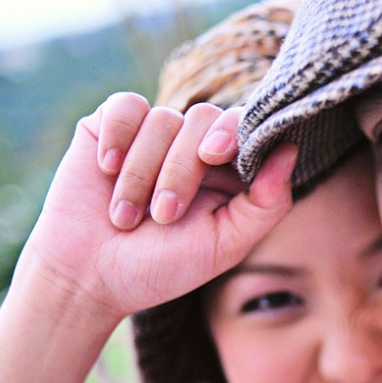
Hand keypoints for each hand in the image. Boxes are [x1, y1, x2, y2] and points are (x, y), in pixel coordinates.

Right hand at [22, 91, 295, 324]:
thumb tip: (291, 149)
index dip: (234, 134)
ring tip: (126, 216)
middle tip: (163, 215)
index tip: (215, 154)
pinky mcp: (111, 125)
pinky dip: (118, 137)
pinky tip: (107, 169)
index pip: (245, 128)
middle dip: (182, 169)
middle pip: (204, 119)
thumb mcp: (226, 244)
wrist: (90, 277)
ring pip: (163, 119)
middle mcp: (194, 145)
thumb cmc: (163, 266)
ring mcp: (154, 134)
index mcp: (229, 171)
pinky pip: (125, 106)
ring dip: (143, 173)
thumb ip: (266, 203)